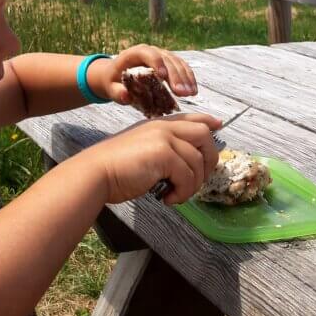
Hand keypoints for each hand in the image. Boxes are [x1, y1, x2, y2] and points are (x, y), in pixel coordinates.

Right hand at [75, 113, 221, 204]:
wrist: (96, 173)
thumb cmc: (115, 168)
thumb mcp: (142, 151)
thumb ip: (164, 149)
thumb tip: (187, 162)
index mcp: (158, 124)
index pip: (192, 117)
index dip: (208, 121)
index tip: (219, 126)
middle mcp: (164, 127)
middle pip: (204, 135)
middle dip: (209, 160)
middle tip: (198, 180)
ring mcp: (164, 138)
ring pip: (198, 162)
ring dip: (192, 185)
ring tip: (176, 195)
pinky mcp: (164, 154)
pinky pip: (187, 176)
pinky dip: (182, 192)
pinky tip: (168, 199)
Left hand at [89, 44, 198, 103]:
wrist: (116, 74)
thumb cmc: (113, 81)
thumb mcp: (110, 88)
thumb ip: (117, 92)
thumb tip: (126, 96)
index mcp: (134, 53)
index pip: (148, 53)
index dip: (156, 63)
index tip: (163, 77)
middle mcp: (151, 51)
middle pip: (167, 59)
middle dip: (176, 76)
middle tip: (182, 93)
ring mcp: (162, 55)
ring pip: (177, 63)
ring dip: (186, 77)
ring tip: (191, 93)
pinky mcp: (169, 63)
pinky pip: (182, 67)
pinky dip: (188, 78)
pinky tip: (193, 90)